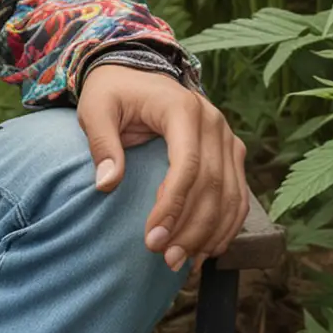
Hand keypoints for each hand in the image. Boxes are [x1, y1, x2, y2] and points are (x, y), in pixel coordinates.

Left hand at [76, 64, 248, 280]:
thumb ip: (101, 143)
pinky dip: (226, 224)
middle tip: (164, 257)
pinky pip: (238, 193)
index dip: (173, 205)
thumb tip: (106, 185)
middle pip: (213, 184)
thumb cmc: (111, 92)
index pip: (188, 165)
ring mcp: (226, 137)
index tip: (151, 237)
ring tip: (181, 261)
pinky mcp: (230, 151)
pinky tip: (206, 249)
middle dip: (190, 227)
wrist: (134, 71)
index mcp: (182, 109)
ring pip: (231, 194)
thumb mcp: (95, 109)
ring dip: (210, 232)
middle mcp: (214, 122)